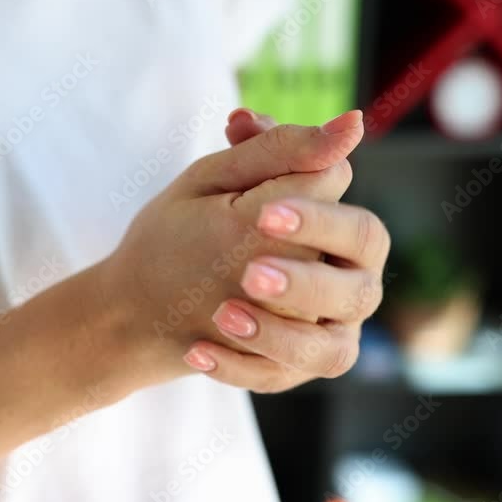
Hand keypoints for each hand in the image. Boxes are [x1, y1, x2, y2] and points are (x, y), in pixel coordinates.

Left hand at [184, 108, 390, 392]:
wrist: (143, 296)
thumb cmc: (194, 227)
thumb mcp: (223, 180)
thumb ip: (275, 151)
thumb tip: (350, 122)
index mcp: (341, 234)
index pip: (354, 227)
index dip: (315, 219)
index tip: (264, 214)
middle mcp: (349, 287)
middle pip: (358, 289)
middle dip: (307, 283)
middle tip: (251, 274)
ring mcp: (323, 335)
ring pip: (330, 350)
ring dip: (278, 335)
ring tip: (223, 315)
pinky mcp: (290, 370)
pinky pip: (281, 379)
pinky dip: (239, 367)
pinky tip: (196, 350)